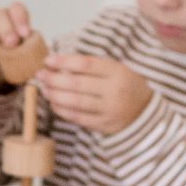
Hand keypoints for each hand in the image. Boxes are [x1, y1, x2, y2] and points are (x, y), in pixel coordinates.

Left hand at [37, 53, 152, 133]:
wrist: (145, 112)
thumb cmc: (125, 85)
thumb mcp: (116, 69)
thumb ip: (92, 67)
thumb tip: (59, 64)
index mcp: (117, 72)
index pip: (85, 64)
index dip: (63, 62)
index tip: (48, 60)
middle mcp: (114, 91)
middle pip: (76, 84)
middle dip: (54, 79)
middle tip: (40, 75)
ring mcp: (109, 110)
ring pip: (75, 102)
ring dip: (55, 95)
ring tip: (45, 89)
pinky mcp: (104, 125)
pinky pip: (78, 118)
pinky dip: (63, 111)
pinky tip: (54, 104)